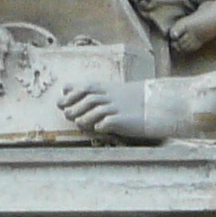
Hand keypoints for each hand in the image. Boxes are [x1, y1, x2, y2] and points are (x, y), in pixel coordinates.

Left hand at [57, 78, 174, 140]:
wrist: (154, 105)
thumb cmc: (128, 100)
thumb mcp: (108, 90)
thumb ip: (88, 91)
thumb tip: (65, 88)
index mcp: (106, 89)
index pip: (84, 88)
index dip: (71, 95)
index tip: (61, 103)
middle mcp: (111, 97)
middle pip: (89, 99)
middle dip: (75, 107)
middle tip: (67, 115)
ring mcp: (118, 108)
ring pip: (97, 111)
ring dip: (85, 118)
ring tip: (80, 123)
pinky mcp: (124, 120)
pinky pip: (109, 122)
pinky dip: (100, 125)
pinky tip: (98, 129)